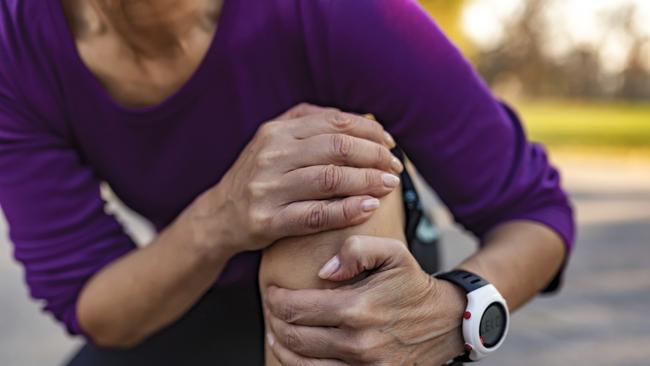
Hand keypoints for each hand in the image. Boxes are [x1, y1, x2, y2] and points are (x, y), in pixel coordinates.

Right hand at [191, 104, 402, 254]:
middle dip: (374, 156)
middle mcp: (271, 155)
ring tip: (389, 185)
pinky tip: (368, 207)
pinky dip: (347, 210)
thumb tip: (356, 118)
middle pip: (337, 148)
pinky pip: (316, 214)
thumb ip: (307, 123)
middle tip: (395, 167)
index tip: (389, 144)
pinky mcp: (268, 220)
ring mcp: (268, 188)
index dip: (369, 131)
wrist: (219, 216)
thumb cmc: (258, 176)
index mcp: (276, 131)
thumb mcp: (273, 141)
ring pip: (330, 179)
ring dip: (367, 181)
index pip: (334, 123)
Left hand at [264, 235, 466, 364]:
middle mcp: (358, 342)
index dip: (276, 299)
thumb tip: (324, 271)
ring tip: (277, 331)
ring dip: (282, 347)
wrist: (446, 321)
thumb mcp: (392, 251)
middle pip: (294, 337)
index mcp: (358, 308)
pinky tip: (297, 354)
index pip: (297, 308)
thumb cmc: (413, 284)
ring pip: (301, 364)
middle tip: (272, 310)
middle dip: (275, 321)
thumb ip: (356, 249)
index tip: (272, 292)